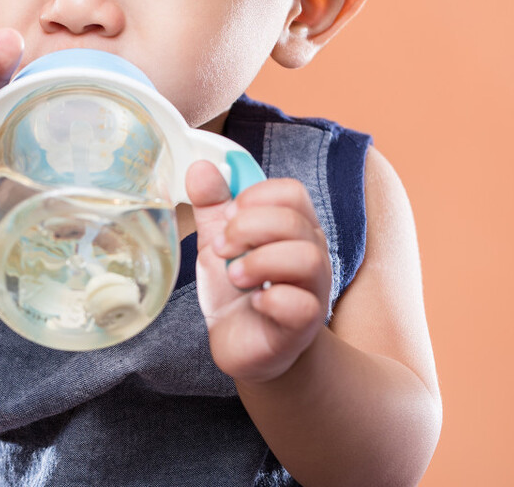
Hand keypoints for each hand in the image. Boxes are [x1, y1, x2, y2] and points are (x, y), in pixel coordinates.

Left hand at [186, 160, 331, 384]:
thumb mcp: (219, 241)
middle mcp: (311, 254)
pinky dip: (272, 298)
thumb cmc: (238, 291)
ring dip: (259, 261)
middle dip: (247, 228)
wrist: (246, 346)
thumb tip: (201, 167)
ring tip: (235, 276)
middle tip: (221, 249)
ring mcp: (312, 291)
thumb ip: (212, 205)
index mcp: (293, 228)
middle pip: (293, 220)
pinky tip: (254, 302)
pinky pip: (302, 304)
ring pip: (306, 258)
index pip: (291, 192)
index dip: (254, 197)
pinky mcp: (302, 325)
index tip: (227, 217)